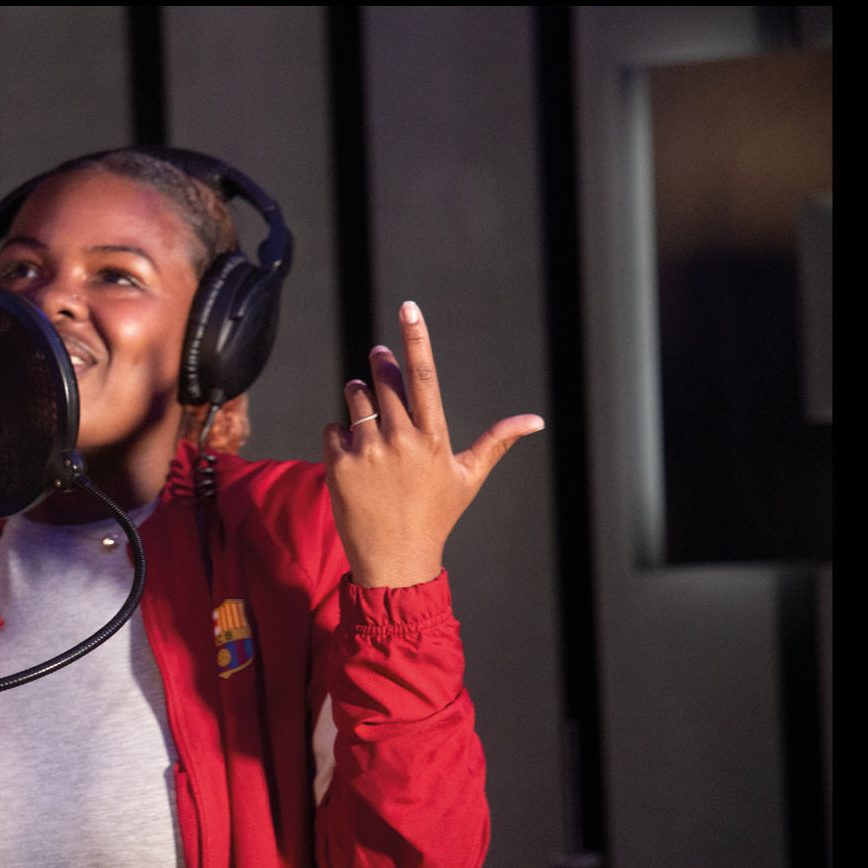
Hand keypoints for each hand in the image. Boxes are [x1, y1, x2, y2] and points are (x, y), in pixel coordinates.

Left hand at [321, 302, 543, 589]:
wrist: (394, 560)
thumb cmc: (435, 516)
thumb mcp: (467, 477)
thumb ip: (496, 441)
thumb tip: (536, 420)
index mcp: (434, 437)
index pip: (423, 375)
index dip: (416, 338)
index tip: (408, 308)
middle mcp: (400, 439)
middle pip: (383, 379)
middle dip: (380, 363)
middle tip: (379, 357)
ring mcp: (366, 452)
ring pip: (354, 398)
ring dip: (358, 397)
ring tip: (369, 418)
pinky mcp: (337, 466)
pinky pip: (332, 429)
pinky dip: (339, 435)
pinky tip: (353, 457)